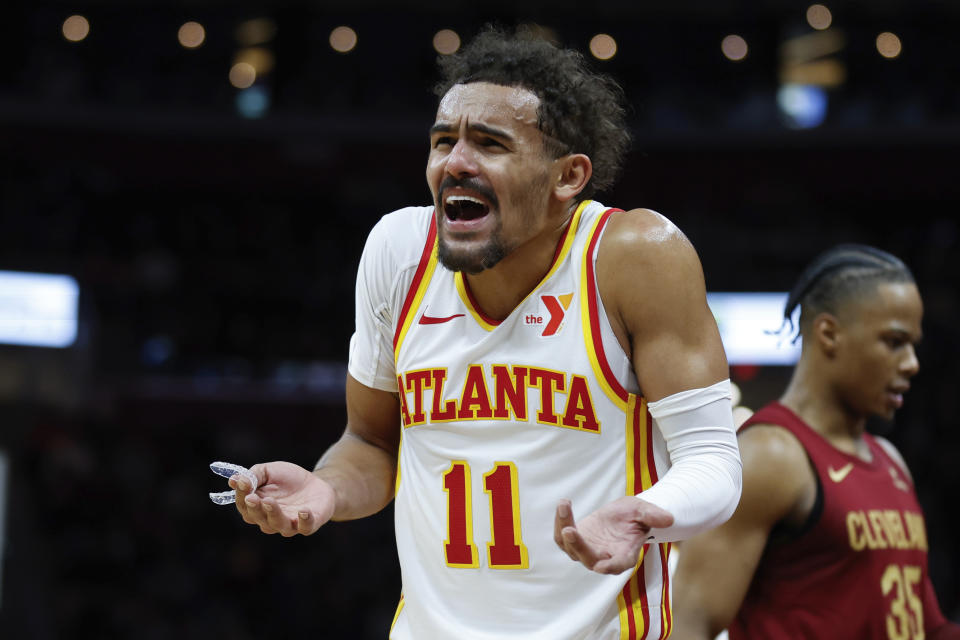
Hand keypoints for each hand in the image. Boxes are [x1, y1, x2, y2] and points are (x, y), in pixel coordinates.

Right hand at [230, 461, 335, 536]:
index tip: (242, 483)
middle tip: (252, 497)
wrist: (317, 483)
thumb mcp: (269, 471)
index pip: (244, 505)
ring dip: (273, 514)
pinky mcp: (309, 524)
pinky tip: (303, 511)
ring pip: (278, 524)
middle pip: (258, 518)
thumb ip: (253, 475)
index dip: (241, 495)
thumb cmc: (288, 479)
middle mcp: (270, 520)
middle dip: (254, 508)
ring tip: (269, 502)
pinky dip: (304, 521)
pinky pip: (305, 527)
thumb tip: (234, 480)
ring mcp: (289, 524)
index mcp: (257, 507)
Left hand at [554, 496, 673, 573]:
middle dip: (578, 545)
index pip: (618, 565)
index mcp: (625, 555)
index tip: (600, 567)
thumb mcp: (644, 511)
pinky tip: (564, 504)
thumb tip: (668, 519)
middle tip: (570, 530)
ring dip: (564, 528)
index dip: (610, 567)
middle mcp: (604, 558)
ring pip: (571, 548)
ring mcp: (588, 551)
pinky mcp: (576, 541)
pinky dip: (561, 521)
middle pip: (588, 558)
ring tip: (564, 506)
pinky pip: (563, 537)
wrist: (623, 515)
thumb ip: (653, 516)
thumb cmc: (636, 516)